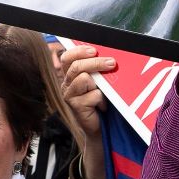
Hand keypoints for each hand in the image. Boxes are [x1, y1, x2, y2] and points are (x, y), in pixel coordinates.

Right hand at [60, 44, 115, 178]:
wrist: (99, 128)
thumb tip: (108, 56)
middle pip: (77, 66)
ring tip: (104, 92)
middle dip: (96, 62)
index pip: (67, 57)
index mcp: (69, 75)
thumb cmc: (100, 102)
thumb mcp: (97, 83)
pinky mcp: (76, 107)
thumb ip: (96, 70)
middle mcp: (66, 84)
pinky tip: (102, 106)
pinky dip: (101, 100)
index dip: (79, 51)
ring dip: (99, 84)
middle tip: (112, 63)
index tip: (94, 50)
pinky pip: (93, 95)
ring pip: (84, 78)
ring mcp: (69, 96)